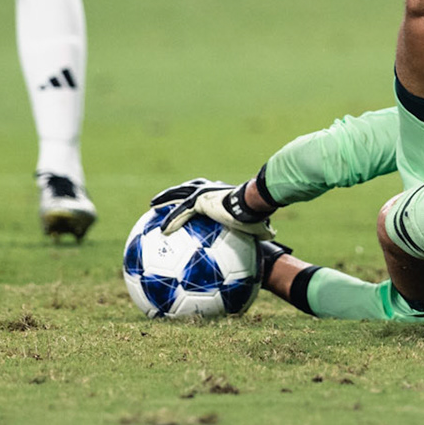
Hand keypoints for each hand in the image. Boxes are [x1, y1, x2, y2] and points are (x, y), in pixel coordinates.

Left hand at [151, 178, 275, 238]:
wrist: (253, 204)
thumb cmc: (257, 211)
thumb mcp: (257, 220)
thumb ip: (258, 228)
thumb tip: (271, 236)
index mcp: (219, 191)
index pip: (202, 190)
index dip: (192, 193)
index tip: (186, 198)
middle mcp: (208, 187)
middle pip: (185, 188)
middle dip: (172, 192)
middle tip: (160, 199)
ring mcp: (202, 193)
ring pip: (177, 195)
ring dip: (164, 200)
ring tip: (152, 206)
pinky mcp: (198, 201)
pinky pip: (180, 213)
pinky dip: (171, 221)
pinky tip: (162, 230)